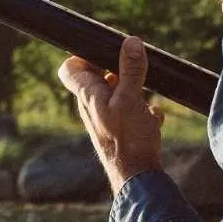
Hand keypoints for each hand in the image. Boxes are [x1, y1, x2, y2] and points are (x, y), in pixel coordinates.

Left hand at [58, 36, 165, 194]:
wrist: (137, 179)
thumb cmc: (129, 140)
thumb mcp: (131, 100)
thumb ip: (130, 71)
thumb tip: (130, 42)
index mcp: (88, 96)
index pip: (69, 68)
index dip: (83, 55)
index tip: (105, 50)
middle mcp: (92, 107)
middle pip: (97, 78)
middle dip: (119, 71)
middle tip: (135, 71)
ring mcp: (105, 120)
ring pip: (117, 95)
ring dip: (134, 92)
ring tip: (145, 99)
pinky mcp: (119, 132)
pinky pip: (130, 113)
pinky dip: (142, 112)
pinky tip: (152, 119)